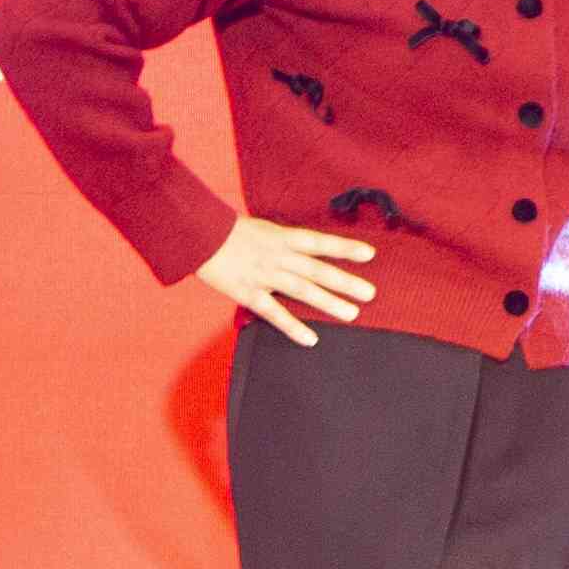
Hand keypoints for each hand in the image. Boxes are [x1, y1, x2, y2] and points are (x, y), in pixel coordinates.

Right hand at [199, 211, 377, 343]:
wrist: (198, 235)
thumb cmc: (231, 232)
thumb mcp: (265, 229)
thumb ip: (287, 242)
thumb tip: (310, 250)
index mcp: (282, 238)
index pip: (320, 242)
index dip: (345, 247)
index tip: (370, 254)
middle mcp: (278, 256)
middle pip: (317, 269)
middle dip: (345, 281)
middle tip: (370, 293)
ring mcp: (264, 275)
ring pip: (302, 290)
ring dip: (328, 302)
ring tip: (351, 313)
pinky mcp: (248, 293)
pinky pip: (274, 313)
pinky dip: (293, 326)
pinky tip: (311, 339)